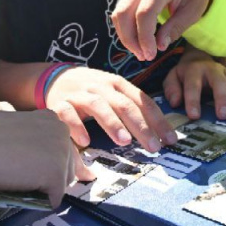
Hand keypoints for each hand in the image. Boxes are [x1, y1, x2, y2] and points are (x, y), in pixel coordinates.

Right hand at [0, 109, 92, 205]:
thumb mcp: (9, 131)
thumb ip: (28, 142)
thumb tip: (36, 162)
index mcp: (49, 119)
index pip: (62, 151)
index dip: (47, 165)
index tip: (32, 171)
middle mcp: (61, 131)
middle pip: (66, 169)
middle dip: (47, 178)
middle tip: (16, 178)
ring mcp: (60, 152)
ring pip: (60, 185)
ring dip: (40, 189)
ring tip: (12, 180)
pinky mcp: (55, 174)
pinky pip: (53, 200)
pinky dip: (35, 202)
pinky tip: (14, 188)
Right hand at [45, 66, 177, 151]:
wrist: (54, 78)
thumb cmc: (91, 91)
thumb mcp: (113, 93)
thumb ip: (132, 107)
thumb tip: (160, 131)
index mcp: (118, 84)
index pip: (142, 102)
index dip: (158, 120)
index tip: (170, 140)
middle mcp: (101, 86)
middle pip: (123, 104)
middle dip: (140, 126)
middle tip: (153, 147)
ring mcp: (80, 94)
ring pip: (98, 105)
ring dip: (112, 123)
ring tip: (124, 141)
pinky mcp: (60, 103)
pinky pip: (68, 114)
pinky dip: (76, 126)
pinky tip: (85, 141)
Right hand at [110, 0, 217, 62]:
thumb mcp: (193, 12)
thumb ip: (175, 28)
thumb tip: (159, 46)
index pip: (144, 13)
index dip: (144, 37)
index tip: (150, 55)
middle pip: (124, 13)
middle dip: (130, 39)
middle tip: (144, 56)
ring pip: (119, 13)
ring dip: (125, 36)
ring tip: (141, 52)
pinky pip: (121, 12)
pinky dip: (125, 29)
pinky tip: (137, 41)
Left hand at [163, 50, 225, 120]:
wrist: (198, 58)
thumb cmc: (185, 74)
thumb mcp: (173, 78)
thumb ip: (172, 89)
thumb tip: (175, 102)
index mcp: (194, 70)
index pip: (192, 85)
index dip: (192, 100)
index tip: (194, 116)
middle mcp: (212, 70)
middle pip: (218, 82)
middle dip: (221, 98)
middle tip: (223, 115)